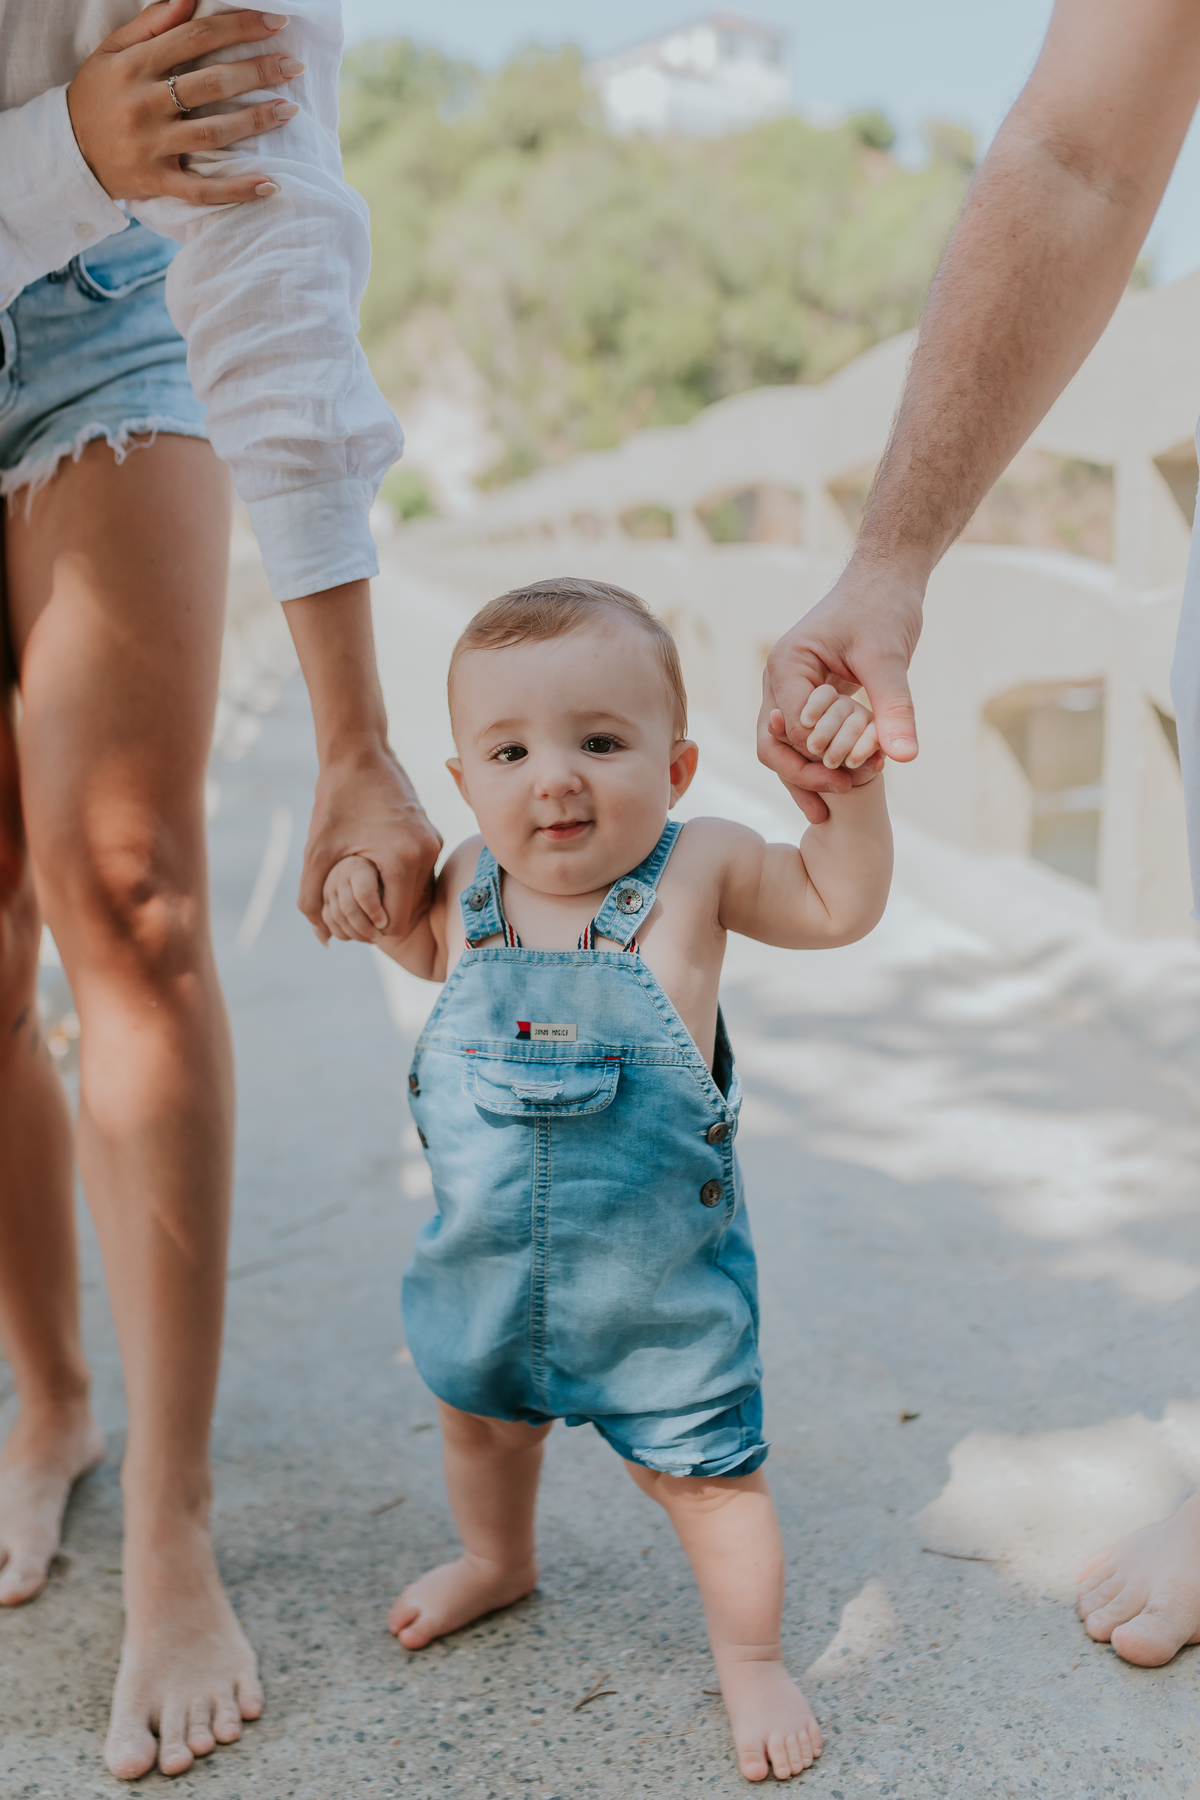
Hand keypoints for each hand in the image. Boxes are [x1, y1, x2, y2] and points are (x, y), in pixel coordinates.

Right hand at [67, 0, 300, 206]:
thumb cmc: (98, 93)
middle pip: (211, 83)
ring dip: (256, 121)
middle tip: (294, 65)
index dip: (239, 27)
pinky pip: (203, 190)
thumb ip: (152, 24)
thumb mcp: (113, 50)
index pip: (196, 37)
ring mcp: (152, 146)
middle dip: (257, 71)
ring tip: (290, 109)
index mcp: (135, 65)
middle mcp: (144, 104)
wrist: (68, 151)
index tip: (275, 22)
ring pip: (213, 133)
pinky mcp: (158, 182)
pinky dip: (237, 190)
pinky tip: (270, 184)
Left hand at [298, 749, 441, 945]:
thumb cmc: (335, 800)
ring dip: (388, 894)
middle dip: (377, 912)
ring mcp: (433, 843)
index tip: (345, 912)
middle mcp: (427, 852)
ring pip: (413, 893)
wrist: (359, 753)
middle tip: (348, 897)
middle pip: (407, 911)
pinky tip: (371, 862)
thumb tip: (323, 940)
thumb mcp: (317, 853)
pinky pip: (416, 873)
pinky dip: (396, 878)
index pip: (395, 924)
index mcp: (404, 860)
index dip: (369, 927)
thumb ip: (311, 899)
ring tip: (359, 877)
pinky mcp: (431, 835)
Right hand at [758, 555, 923, 821]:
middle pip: (772, 745)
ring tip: (830, 812)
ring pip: (783, 748)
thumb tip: (904, 756)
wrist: (886, 581)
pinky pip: (805, 740)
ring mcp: (789, 691)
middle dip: (801, 777)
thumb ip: (894, 706)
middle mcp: (778, 681)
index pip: (790, 728)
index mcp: (787, 665)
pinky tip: (845, 786)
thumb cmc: (883, 608)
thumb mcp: (889, 657)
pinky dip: (820, 763)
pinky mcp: (808, 699)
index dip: (819, 756)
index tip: (854, 776)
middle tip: (833, 805)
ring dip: (806, 777)